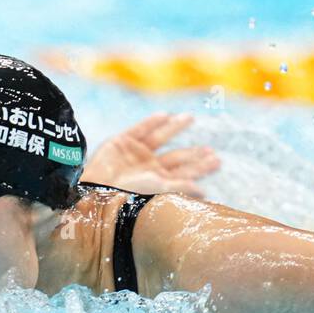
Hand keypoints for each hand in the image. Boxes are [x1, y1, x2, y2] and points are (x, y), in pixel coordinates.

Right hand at [80, 112, 220, 196]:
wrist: (96, 193)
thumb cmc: (127, 197)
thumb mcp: (158, 192)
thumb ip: (180, 188)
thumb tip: (203, 192)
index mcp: (160, 182)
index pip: (185, 173)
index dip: (201, 167)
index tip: (217, 161)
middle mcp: (150, 168)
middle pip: (177, 157)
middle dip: (193, 153)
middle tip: (211, 149)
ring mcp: (135, 155)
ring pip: (160, 138)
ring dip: (175, 128)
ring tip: (190, 117)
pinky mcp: (121, 143)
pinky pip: (139, 129)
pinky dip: (151, 122)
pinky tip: (165, 115)